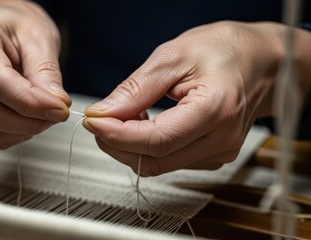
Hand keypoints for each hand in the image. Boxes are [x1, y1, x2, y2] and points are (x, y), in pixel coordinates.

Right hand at [0, 0, 69, 148]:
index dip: (28, 101)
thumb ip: (46, 71)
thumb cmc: (17, 26)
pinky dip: (15, 134)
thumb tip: (56, 104)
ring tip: (46, 114)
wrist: (2, 27)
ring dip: (22, 130)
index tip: (59, 108)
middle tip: (57, 114)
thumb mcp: (38, 37)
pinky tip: (30, 119)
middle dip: (27, 121)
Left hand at [83, 21, 290, 175]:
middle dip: (116, 144)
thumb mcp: (173, 56)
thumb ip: (136, 89)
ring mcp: (219, 152)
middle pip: (154, 160)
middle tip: (99, 119)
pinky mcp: (212, 156)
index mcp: (215, 110)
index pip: (156, 140)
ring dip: (130, 146)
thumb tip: (103, 113)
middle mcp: (221, 140)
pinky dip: (146, 147)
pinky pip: (169, 160)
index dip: (117, 135)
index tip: (92, 121)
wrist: (258, 61)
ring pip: (158, 165)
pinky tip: (143, 125)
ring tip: (124, 116)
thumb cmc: (223, 50)